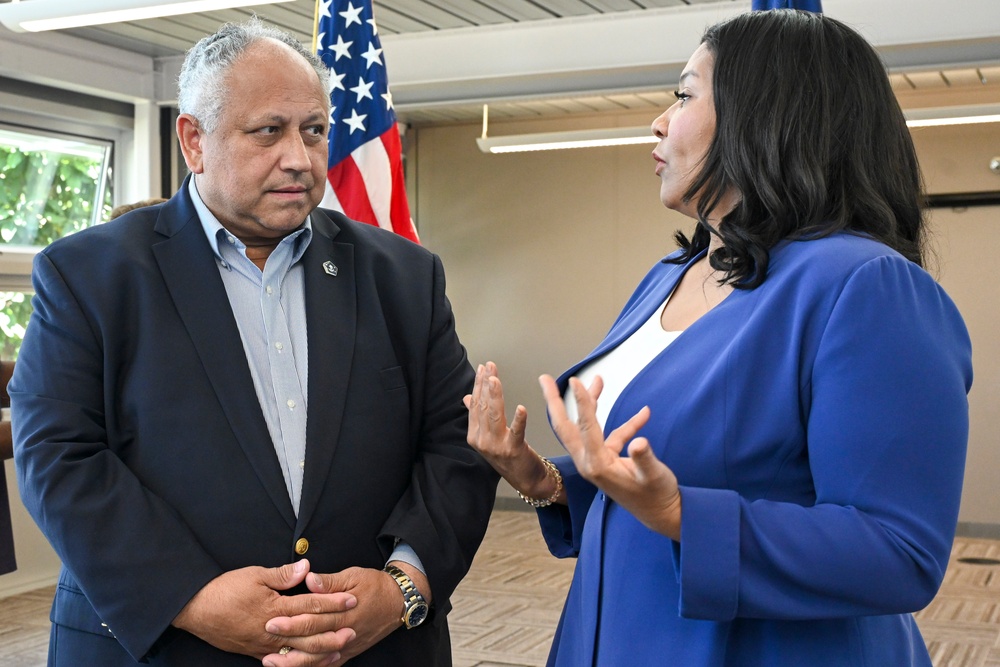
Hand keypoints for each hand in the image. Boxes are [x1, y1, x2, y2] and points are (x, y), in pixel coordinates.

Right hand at [172, 559, 356, 661]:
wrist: (196, 610)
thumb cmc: (225, 589)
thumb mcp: (255, 574)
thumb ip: (283, 574)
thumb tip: (307, 568)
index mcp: (274, 608)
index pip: (311, 605)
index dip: (333, 602)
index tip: (351, 599)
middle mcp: (272, 630)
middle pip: (309, 634)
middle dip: (333, 632)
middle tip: (353, 630)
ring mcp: (264, 645)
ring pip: (298, 653)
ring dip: (320, 652)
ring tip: (338, 650)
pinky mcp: (256, 653)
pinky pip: (283, 662)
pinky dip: (300, 662)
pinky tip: (311, 662)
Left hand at [264, 565, 422, 665]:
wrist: (399, 601)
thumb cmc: (375, 585)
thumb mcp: (354, 576)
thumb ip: (330, 581)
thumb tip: (309, 579)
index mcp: (344, 611)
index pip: (314, 618)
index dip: (292, 621)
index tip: (271, 620)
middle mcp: (345, 630)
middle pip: (312, 639)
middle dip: (287, 640)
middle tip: (265, 639)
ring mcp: (348, 644)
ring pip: (318, 657)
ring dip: (294, 661)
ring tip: (272, 661)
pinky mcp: (350, 651)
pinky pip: (330, 664)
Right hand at [463, 362, 558, 501]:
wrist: (525, 479)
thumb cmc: (509, 456)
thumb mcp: (490, 436)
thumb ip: (478, 416)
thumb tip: (467, 397)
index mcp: (475, 435)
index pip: (475, 405)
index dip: (479, 385)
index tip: (483, 368)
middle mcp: (482, 440)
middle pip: (483, 408)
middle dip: (486, 385)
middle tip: (490, 367)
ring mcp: (496, 446)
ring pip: (494, 416)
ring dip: (495, 396)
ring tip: (495, 380)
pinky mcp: (513, 450)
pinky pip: (516, 432)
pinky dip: (519, 420)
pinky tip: (521, 408)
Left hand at [539, 374, 682, 539]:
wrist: (662, 515)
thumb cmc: (657, 497)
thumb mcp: (655, 476)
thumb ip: (645, 459)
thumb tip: (639, 442)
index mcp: (597, 465)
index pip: (585, 428)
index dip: (581, 403)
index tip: (575, 381)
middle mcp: (590, 462)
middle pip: (566, 426)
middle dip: (555, 402)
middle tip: (545, 379)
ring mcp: (596, 461)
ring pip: (587, 427)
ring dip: (592, 403)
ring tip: (597, 379)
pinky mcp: (608, 461)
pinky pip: (611, 436)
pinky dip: (627, 424)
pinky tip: (644, 413)